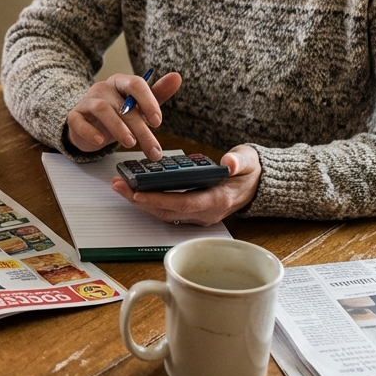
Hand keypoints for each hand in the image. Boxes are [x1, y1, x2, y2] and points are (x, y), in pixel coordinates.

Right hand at [65, 71, 181, 155]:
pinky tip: (101, 142)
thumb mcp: (138, 105)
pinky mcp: (74, 116)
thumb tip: (177, 77)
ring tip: (131, 144)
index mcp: (121, 82)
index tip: (158, 122)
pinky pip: (79, 121)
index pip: (136, 84)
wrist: (87, 123)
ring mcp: (87, 101)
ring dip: (118, 128)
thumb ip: (157, 94)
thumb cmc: (116, 113)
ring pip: (102, 110)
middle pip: (124, 105)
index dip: (148, 102)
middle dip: (141, 129)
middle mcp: (103, 88)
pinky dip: (90, 131)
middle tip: (153, 149)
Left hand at [112, 144, 262, 224]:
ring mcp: (198, 214)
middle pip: (168, 211)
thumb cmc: (249, 171)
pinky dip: (149, 200)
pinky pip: (167, 209)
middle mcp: (206, 212)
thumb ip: (240, 161)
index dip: (160, 199)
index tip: (139, 192)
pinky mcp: (192, 211)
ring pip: (165, 212)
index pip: (185, 203)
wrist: (256, 184)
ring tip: (120, 185)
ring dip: (141, 201)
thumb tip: (229, 162)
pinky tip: (134, 188)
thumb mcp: (248, 161)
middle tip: (119, 185)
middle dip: (141, 200)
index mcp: (218, 200)